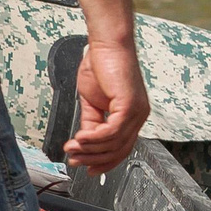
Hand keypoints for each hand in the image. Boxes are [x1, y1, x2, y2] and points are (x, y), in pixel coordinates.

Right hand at [65, 37, 148, 173]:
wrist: (106, 43)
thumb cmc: (101, 64)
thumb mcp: (92, 100)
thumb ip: (91, 121)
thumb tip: (85, 141)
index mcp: (131, 116)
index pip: (121, 148)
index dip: (103, 161)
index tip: (86, 167)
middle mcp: (138, 116)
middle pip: (119, 150)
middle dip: (94, 159)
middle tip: (74, 161)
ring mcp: (136, 112)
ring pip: (114, 143)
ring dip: (90, 149)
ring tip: (72, 148)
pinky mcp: (130, 105)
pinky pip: (112, 131)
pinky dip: (94, 138)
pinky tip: (80, 139)